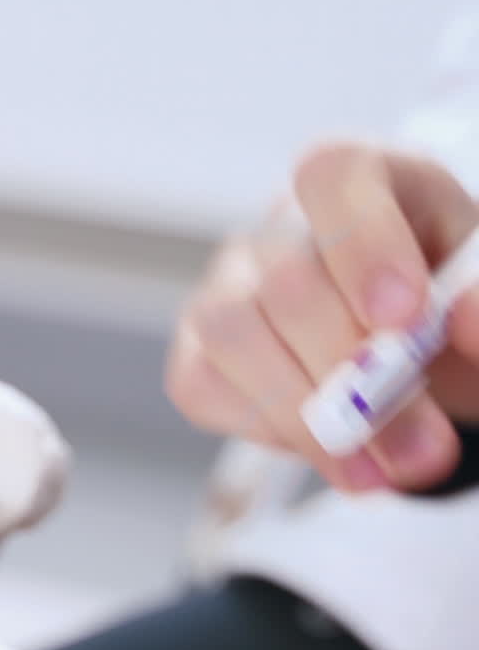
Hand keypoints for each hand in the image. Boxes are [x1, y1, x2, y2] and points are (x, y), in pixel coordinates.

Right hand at [166, 142, 478, 492]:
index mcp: (362, 180)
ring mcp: (225, 285)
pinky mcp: (197, 349)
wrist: (422, 354)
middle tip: (427, 451)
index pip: (333, 178)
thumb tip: (468, 321)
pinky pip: (202, 387)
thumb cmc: (454, 307)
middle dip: (356, 378)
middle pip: (287, 283)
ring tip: (380, 471)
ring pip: (234, 337)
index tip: (405, 317)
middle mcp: (279, 227)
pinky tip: (331, 457)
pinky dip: (267, 432)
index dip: (362, 244)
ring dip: (309, 418)